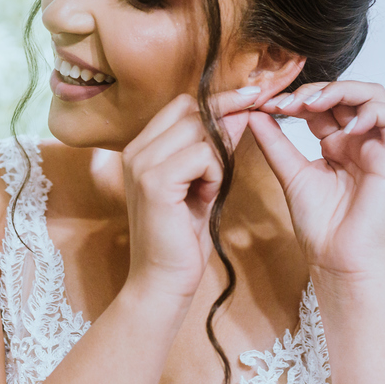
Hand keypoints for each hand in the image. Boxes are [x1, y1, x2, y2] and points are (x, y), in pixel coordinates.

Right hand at [122, 89, 257, 302]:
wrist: (163, 280)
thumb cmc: (182, 236)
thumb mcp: (200, 183)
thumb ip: (213, 148)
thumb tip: (239, 111)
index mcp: (141, 148)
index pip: (182, 104)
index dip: (216, 104)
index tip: (248, 103)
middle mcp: (136, 150)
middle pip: (192, 111)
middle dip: (224, 126)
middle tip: (229, 161)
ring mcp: (142, 164)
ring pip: (200, 130)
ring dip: (218, 159)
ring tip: (208, 190)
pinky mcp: (155, 181)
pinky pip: (204, 155)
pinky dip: (216, 175)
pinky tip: (206, 199)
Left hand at [249, 81, 384, 284]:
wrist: (335, 259)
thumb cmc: (318, 225)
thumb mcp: (289, 173)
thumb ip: (274, 142)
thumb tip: (253, 112)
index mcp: (334, 143)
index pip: (321, 104)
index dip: (297, 97)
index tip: (267, 103)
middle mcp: (357, 141)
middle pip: (348, 92)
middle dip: (318, 89)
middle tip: (290, 102)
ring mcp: (376, 148)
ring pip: (374, 95)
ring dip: (343, 91)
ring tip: (313, 105)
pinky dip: (372, 112)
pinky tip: (345, 128)